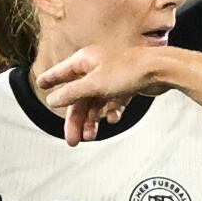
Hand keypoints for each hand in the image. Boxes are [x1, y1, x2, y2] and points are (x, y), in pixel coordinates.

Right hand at [34, 46, 157, 145]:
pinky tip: (114, 118)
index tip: (40, 84)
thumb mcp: (94, 84)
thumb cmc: (130, 70)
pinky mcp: (125, 86)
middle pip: (79, 97)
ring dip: (91, 121)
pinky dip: (111, 112)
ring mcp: (111, 77)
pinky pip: (112, 103)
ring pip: (95, 103)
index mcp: (86, 61)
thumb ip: (71, 93)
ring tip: (91, 136)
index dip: (51, 79)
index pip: (62, 72)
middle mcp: (97, 68)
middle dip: (75, 120)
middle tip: (71, 139)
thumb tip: (52, 99)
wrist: (161, 70)